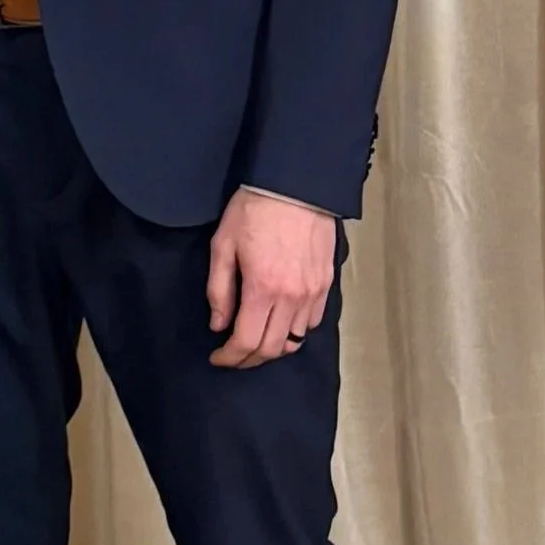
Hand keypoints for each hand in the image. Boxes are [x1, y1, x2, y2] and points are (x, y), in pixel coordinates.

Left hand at [206, 189, 336, 367]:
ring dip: (273, 348)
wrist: (295, 184)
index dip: (230, 358)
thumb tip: (218, 324)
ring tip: (256, 342)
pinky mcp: (326, 283)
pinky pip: (312, 322)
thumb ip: (219, 290)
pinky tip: (281, 324)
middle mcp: (291, 297)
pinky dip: (295, 331)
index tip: (218, 358)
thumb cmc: (254, 210)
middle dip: (249, 359)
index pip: (246, 342)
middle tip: (234, 356)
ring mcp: (312, 292)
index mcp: (262, 289)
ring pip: (295, 340)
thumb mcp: (223, 246)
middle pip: (272, 348)